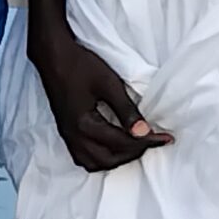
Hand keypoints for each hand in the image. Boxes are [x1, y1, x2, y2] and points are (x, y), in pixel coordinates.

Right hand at [25, 0, 170, 172]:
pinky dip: (100, 157)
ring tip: (133, 145)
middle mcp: (73, 135)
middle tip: (151, 141)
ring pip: (93, 163)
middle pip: (108, 160)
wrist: (53, 56)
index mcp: (84, 125)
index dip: (147, 142)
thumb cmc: (80, 65)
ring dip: (115, 159)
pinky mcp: (66, 131)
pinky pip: (82, 156)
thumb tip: (144, 133)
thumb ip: (126, 111)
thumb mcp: (109, 85)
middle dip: (132, 153)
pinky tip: (112, 145)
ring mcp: (67, 135)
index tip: (166, 138)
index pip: (122, 143)